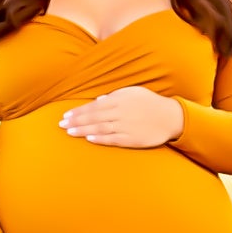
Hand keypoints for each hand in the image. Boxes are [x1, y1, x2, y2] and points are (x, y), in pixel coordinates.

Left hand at [60, 85, 184, 147]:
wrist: (170, 117)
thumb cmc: (150, 103)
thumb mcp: (133, 93)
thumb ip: (114, 96)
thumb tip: (98, 100)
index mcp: (120, 100)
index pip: (93, 106)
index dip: (78, 111)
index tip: (65, 115)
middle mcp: (121, 112)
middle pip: (94, 117)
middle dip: (76, 121)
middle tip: (61, 125)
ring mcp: (126, 126)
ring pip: (100, 128)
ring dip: (83, 130)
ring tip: (70, 132)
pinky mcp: (132, 139)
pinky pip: (113, 139)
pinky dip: (100, 139)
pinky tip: (89, 138)